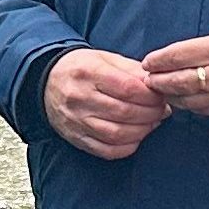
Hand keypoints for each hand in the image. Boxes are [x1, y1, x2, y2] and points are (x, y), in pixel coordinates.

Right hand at [41, 47, 167, 159]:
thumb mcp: (105, 58)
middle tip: (161, 111)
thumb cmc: (81, 68)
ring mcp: (76, 120)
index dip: (151, 96)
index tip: (161, 97)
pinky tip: (136, 137)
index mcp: (88, 72)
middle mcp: (79, 98)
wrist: (47, 82)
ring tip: (151, 123)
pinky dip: (126, 147)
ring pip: (116, 134)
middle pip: (124, 112)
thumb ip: (131, 70)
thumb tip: (157, 84)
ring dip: (142, 131)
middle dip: (151, 114)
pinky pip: (105, 150)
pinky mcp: (75, 137)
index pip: (127, 88)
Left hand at [137, 29, 208, 121]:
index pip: (180, 55)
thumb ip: (201, 49)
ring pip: (189, 100)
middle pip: (179, 80)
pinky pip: (204, 111)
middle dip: (158, 81)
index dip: (159, 60)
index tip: (147, 62)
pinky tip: (181, 100)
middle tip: (147, 81)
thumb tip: (168, 60)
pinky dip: (189, 105)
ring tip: (160, 91)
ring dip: (170, 96)